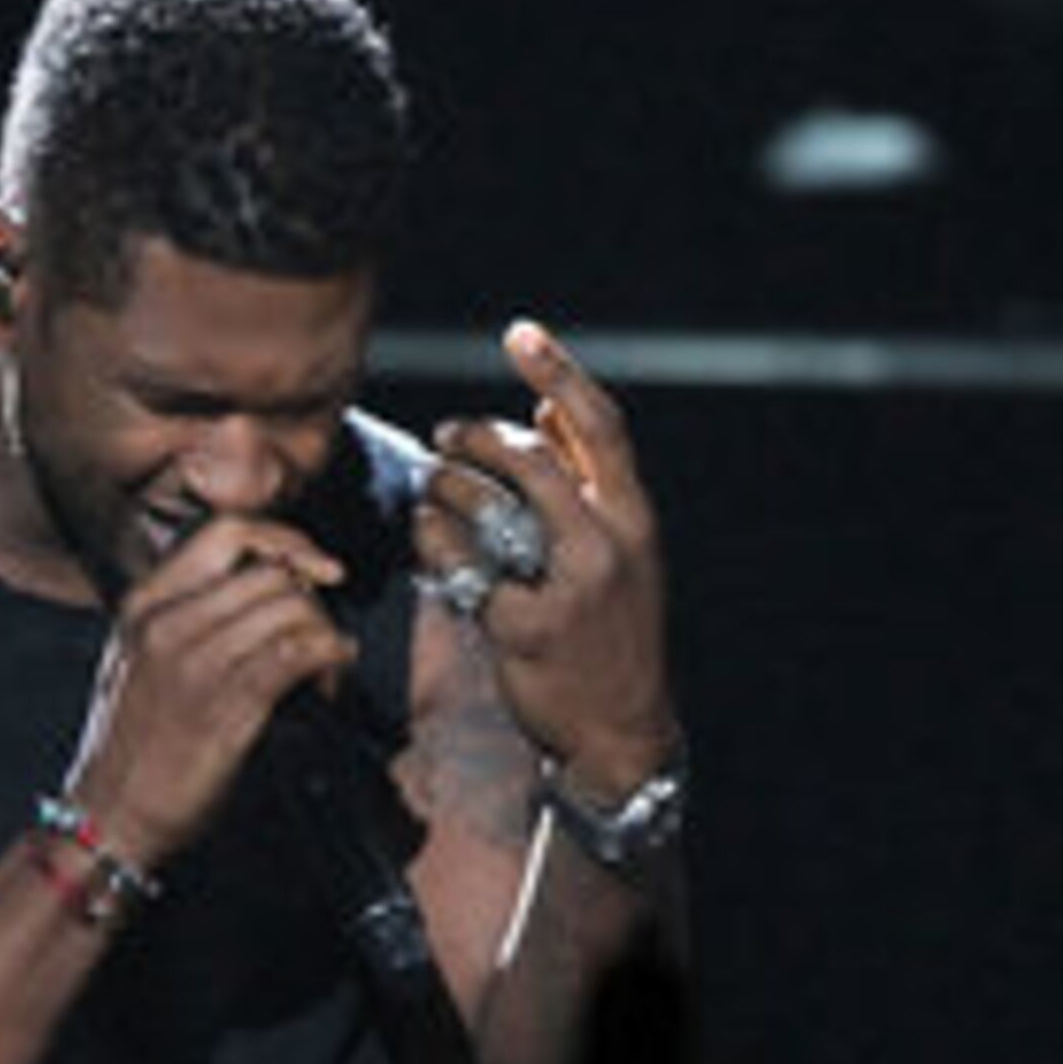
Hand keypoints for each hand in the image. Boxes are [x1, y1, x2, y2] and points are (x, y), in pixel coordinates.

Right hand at [65, 510, 358, 865]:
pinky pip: (298, 654)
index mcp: (144, 603)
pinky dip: (331, 659)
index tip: (317, 564)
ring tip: (329, 666)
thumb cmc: (132, 745)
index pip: (226, 532)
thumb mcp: (138, 658)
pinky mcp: (226, 705)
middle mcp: (166, 623)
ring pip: (291, 609)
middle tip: (322, 634)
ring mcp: (195, 662)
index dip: (285, 539)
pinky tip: (334, 674)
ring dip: (326, 634)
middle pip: (270, 573)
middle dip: (314, 600)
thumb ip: (183, 614)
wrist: (111, 813)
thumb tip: (258, 587)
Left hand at [419, 322, 676, 802]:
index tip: (519, 333)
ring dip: (446, 487)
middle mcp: (607, 546)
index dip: (560, 370)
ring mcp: (567, 589)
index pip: (602, 426)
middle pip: (530, 459)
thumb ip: (589, 479)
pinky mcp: (525, 629)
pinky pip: (461, 566)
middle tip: (447, 436)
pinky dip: (435, 545)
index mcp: (634, 519)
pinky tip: (428, 540)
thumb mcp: (624, 551)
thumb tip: (547, 407)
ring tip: (432, 490)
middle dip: (476, 437)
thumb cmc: (615, 630)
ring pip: (489, 506)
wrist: (622, 731)